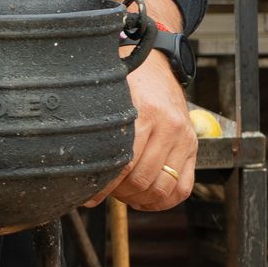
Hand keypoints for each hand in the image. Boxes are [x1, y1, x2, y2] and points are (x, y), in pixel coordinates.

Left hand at [82, 50, 195, 211]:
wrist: (158, 64)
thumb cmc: (127, 82)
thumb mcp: (111, 98)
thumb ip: (98, 127)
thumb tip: (75, 165)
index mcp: (146, 112)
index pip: (124, 163)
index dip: (104, 186)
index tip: (89, 195)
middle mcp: (169, 126)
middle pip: (142, 179)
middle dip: (120, 193)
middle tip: (106, 192)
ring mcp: (184, 138)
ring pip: (162, 187)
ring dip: (139, 199)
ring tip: (123, 194)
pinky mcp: (192, 147)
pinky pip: (183, 187)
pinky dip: (164, 201)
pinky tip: (145, 199)